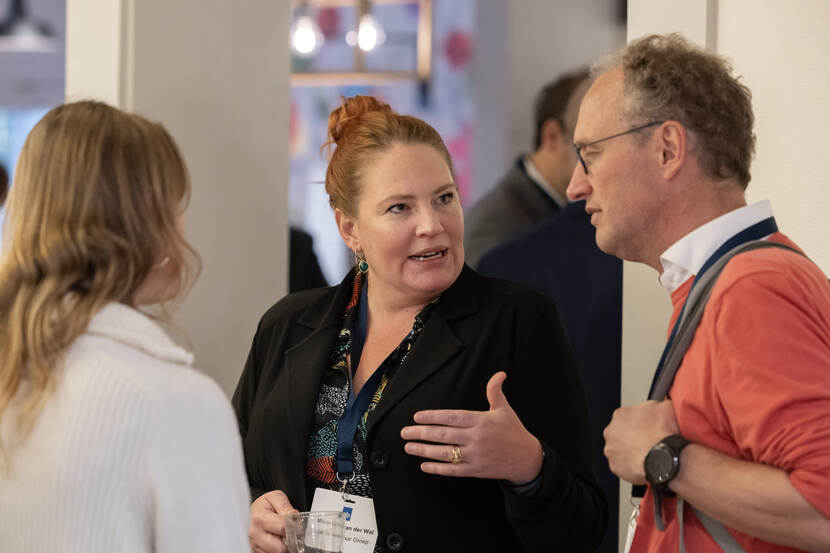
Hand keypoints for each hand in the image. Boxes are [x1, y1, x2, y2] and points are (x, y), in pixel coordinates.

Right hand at [248, 490, 298, 552]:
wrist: (255, 510)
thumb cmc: (266, 504)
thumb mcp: (276, 497)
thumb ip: (286, 507)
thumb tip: (294, 519)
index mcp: (260, 518)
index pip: (282, 528)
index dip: (294, 528)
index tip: (298, 527)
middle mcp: (255, 533)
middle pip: (279, 548)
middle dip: (289, 542)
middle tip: (292, 534)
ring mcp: (254, 544)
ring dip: (283, 547)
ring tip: (284, 537)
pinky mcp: (256, 551)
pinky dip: (277, 550)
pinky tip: (278, 542)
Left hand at [400, 371, 542, 484]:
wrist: (527, 459)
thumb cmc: (514, 432)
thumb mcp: (505, 409)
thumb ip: (495, 391)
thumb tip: (499, 374)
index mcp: (481, 421)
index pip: (452, 417)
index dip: (433, 416)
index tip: (416, 416)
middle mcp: (476, 438)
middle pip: (444, 435)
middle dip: (421, 433)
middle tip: (404, 432)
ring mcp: (476, 455)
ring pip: (445, 453)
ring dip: (424, 450)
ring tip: (409, 447)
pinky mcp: (476, 470)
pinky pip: (454, 470)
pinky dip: (438, 468)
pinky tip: (424, 465)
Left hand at [603, 399, 678, 484]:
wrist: (666, 459)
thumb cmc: (664, 434)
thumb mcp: (666, 407)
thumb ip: (657, 404)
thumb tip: (659, 405)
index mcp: (621, 415)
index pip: (627, 417)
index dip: (640, 423)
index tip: (647, 428)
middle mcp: (611, 431)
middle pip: (621, 433)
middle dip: (632, 437)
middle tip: (648, 442)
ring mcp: (611, 450)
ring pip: (620, 449)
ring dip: (630, 451)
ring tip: (647, 454)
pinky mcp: (614, 466)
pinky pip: (622, 465)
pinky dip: (631, 465)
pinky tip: (644, 464)